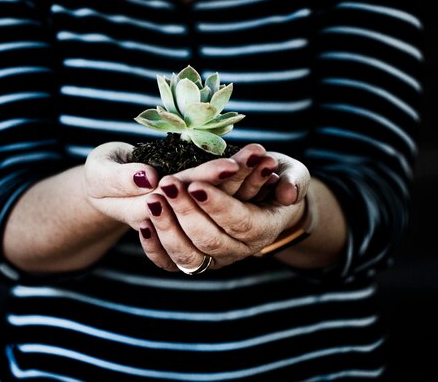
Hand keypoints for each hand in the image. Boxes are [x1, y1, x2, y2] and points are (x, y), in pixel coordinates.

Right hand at [84, 142, 253, 229]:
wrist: (107, 189)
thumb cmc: (100, 176)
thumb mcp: (99, 171)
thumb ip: (119, 178)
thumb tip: (149, 180)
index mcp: (146, 213)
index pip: (184, 196)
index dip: (207, 179)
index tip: (232, 163)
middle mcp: (175, 220)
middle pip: (211, 202)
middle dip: (237, 179)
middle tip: (259, 154)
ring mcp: (186, 217)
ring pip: (223, 204)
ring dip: (246, 181)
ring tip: (265, 156)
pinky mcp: (194, 206)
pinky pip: (225, 198)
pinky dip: (244, 182)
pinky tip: (262, 165)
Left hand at [139, 152, 309, 271]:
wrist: (261, 198)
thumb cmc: (276, 180)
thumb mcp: (293, 174)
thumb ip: (294, 180)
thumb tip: (288, 193)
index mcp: (263, 229)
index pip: (239, 222)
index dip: (218, 205)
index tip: (196, 183)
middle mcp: (238, 250)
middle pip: (209, 240)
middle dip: (186, 211)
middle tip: (168, 184)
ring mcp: (214, 259)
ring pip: (187, 255)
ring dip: (167, 227)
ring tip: (152, 199)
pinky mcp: (193, 258)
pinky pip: (170, 263)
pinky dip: (154, 247)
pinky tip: (143, 223)